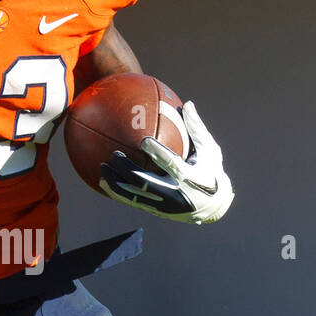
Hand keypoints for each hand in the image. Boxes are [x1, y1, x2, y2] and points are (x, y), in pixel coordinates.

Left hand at [99, 100, 233, 223]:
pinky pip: (132, 202)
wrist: (213, 207)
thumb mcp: (210, 151)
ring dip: (116, 183)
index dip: (158, 153)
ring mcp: (163, 205)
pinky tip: (102, 182)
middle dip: (127, 169)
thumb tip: (188, 104)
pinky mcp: (156, 211)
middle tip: (114, 155)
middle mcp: (175, 193)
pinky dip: (117, 192)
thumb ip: (196, 129)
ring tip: (102, 168)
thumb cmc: (211, 172)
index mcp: (189, 177)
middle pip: (145, 182)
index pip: (172, 164)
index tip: (144, 141)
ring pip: (134, 196)